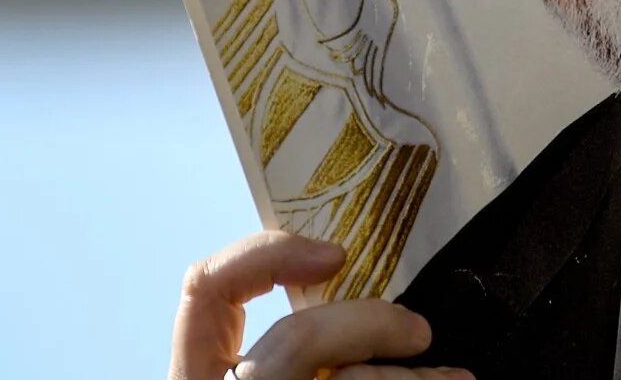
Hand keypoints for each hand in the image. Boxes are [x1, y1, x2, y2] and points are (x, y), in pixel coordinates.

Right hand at [170, 231, 467, 379]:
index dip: (263, 256)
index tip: (334, 253)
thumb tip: (355, 283)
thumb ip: (302, 343)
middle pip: (294, 341)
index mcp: (200, 376)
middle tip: (420, 331)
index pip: (204, 291)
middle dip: (370, 326)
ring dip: (408, 379)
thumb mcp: (288, 363)